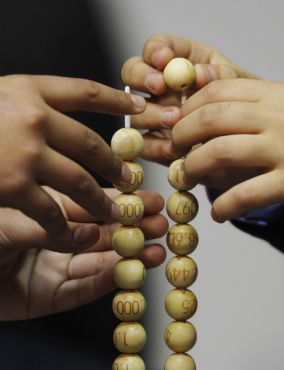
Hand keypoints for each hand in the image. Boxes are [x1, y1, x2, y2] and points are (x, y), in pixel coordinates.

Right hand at [0, 74, 145, 240]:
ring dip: (101, 201)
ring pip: (81, 182)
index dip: (118, 100)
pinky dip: (69, 227)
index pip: (85, 90)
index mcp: (27, 90)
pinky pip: (53, 213)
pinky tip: (81, 235)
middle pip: (92, 144)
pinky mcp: (11, 187)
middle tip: (131, 179)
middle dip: (116, 166)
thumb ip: (27, 107)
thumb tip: (59, 115)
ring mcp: (23, 153)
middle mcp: (31, 117)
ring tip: (116, 212)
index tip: (141, 109)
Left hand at [0, 187, 167, 319]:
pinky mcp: (52, 297)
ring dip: (130, 254)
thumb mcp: (9, 222)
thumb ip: (47, 225)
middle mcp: (55, 240)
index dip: (117, 203)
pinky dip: (109, 280)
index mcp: (45, 215)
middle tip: (162, 220)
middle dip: (133, 227)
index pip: (87, 205)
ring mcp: (55, 268)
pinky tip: (132, 269)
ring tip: (158, 246)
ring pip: (99, 260)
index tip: (144, 198)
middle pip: (101, 232)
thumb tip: (90, 231)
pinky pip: (84, 289)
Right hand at [121, 33, 258, 164]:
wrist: (246, 141)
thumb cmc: (243, 106)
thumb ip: (221, 75)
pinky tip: (173, 148)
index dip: (155, 50)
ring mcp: (155, 114)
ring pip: (135, 110)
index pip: (157, 48)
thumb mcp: (238, 86)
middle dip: (142, 77)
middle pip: (133, 73)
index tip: (164, 60)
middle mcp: (162, 86)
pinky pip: (143, 144)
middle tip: (160, 86)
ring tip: (174, 120)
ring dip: (151, 113)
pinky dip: (156, 145)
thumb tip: (199, 73)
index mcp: (182, 61)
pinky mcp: (155, 143)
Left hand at [173, 78, 283, 221]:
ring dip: (194, 167)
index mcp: (274, 94)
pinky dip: (224, 206)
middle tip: (175, 150)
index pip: (217, 91)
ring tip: (189, 177)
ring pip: (220, 152)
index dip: (188, 108)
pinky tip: (218, 213)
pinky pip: (245, 194)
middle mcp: (277, 117)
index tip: (178, 124)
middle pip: (211, 118)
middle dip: (181, 135)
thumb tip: (203, 112)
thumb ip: (253, 104)